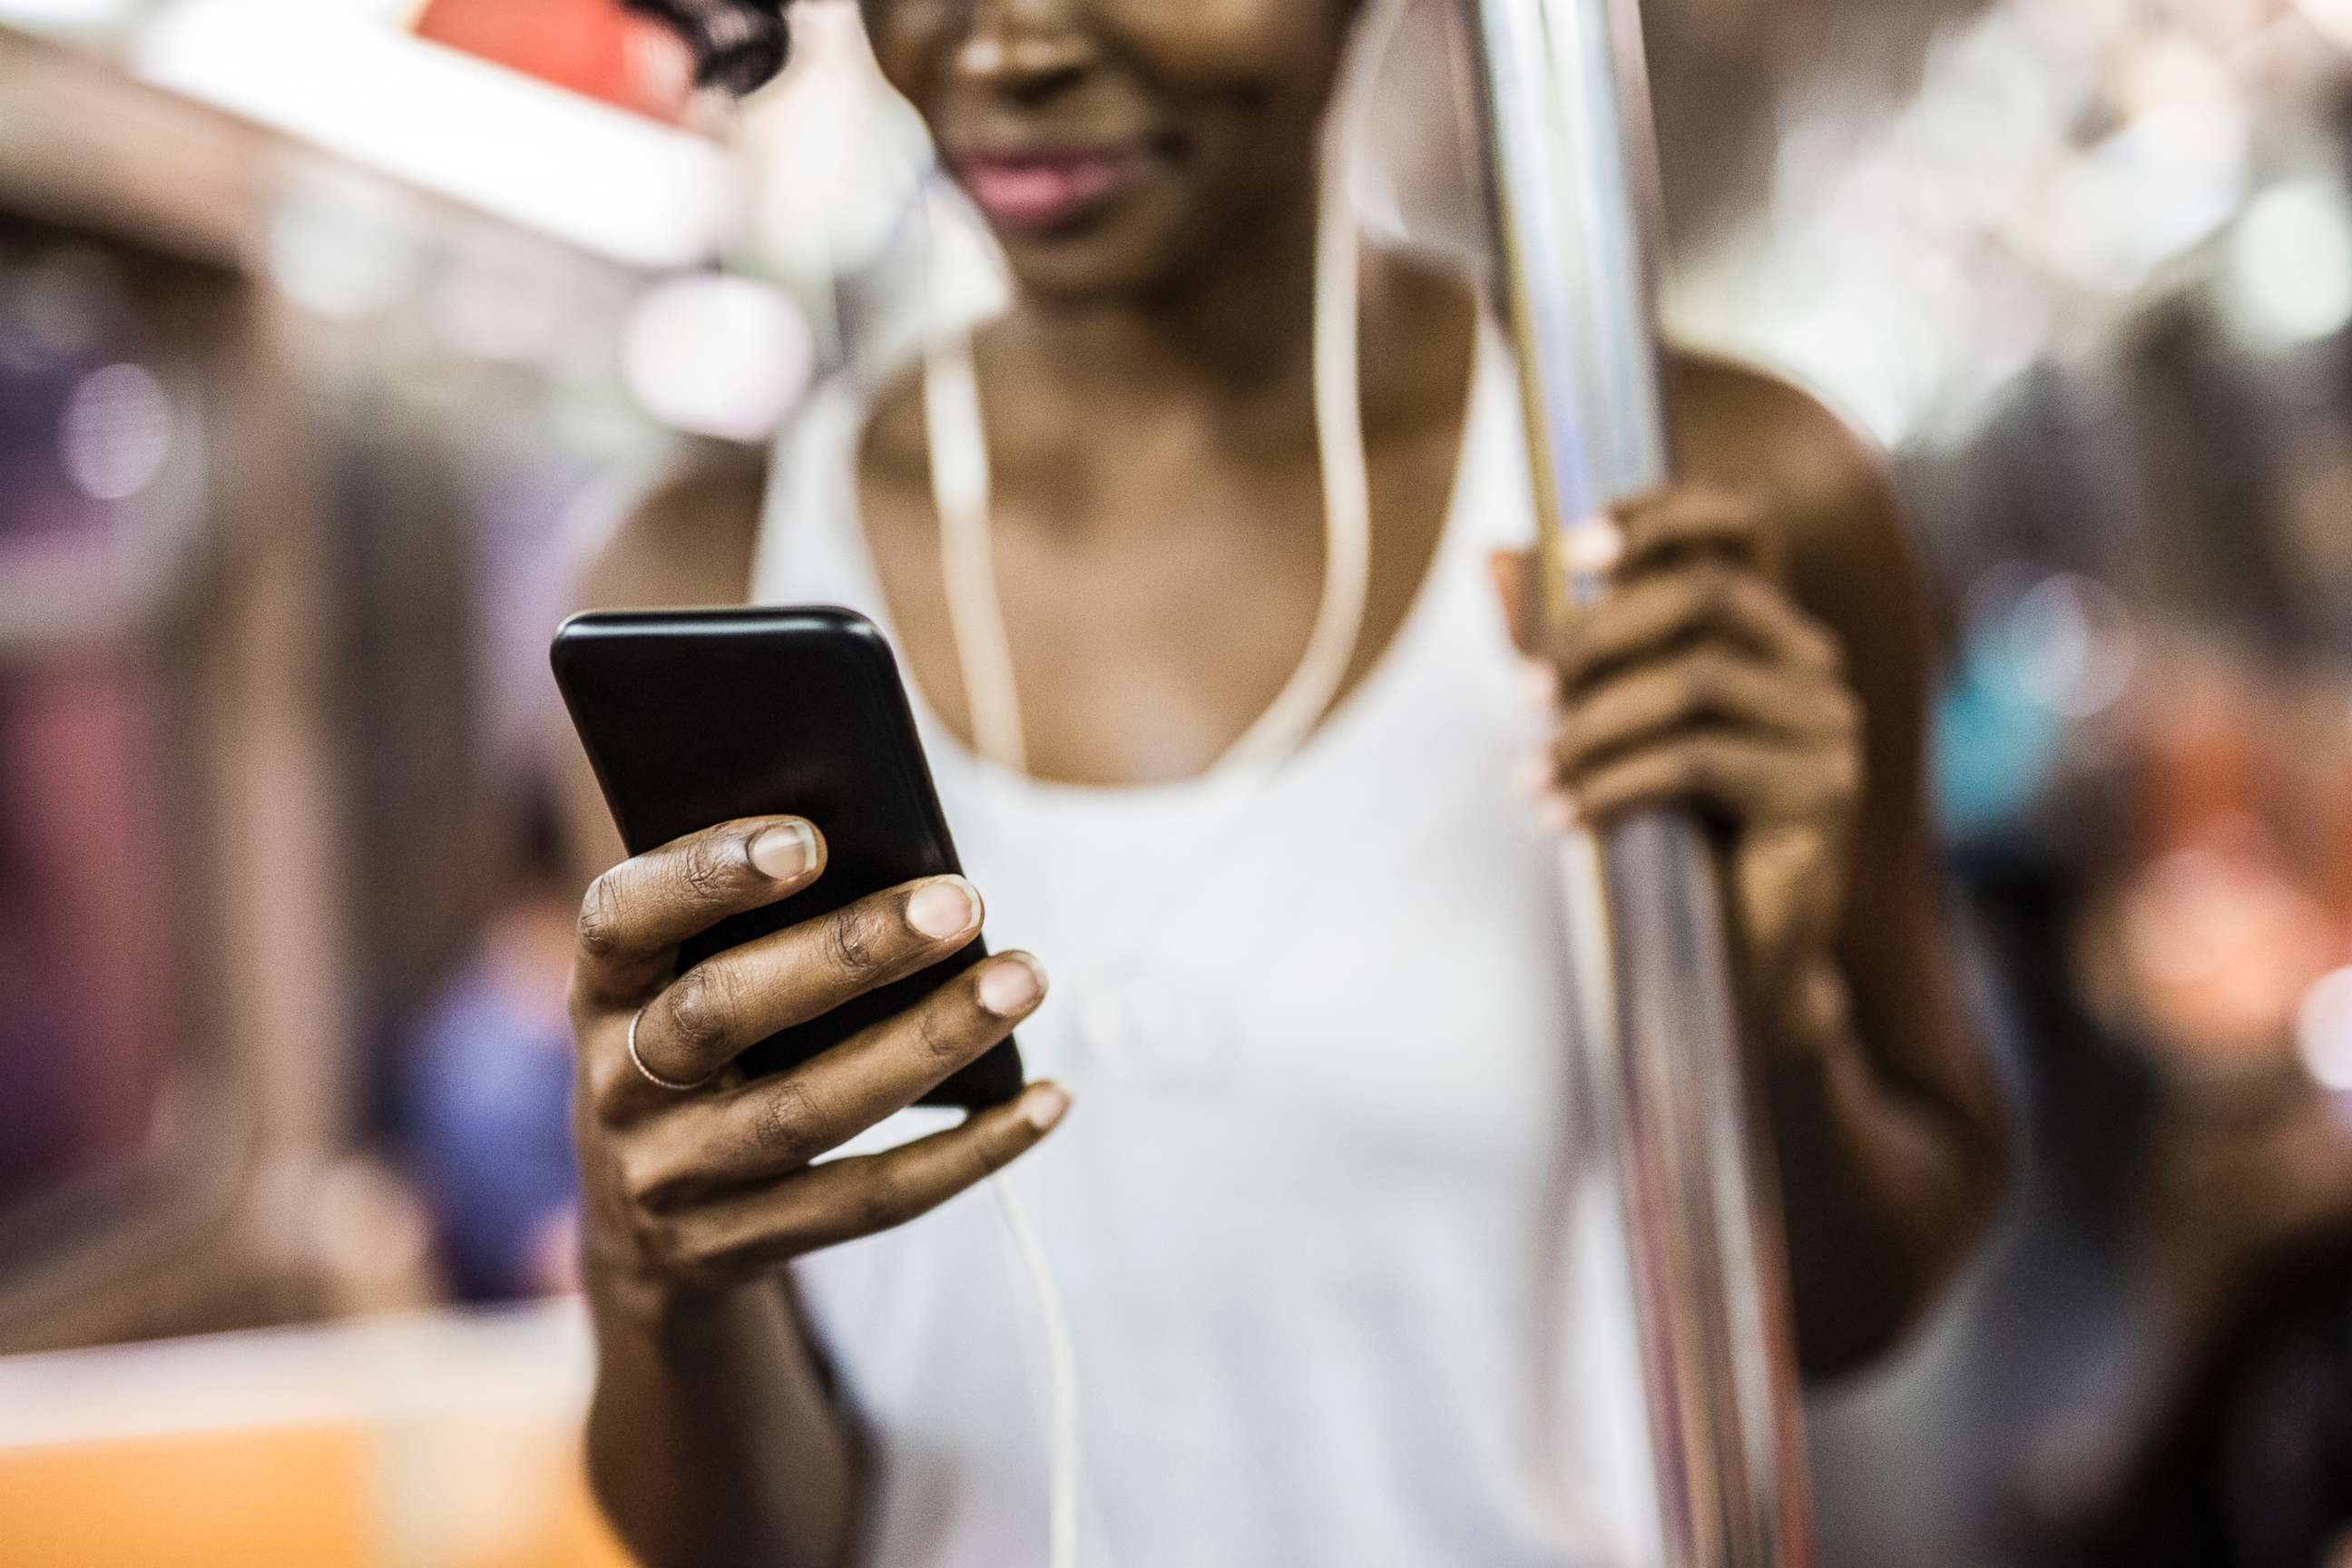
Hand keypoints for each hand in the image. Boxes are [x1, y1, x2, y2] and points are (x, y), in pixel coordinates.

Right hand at [568, 815, 1067, 1296]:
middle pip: (725, 1011)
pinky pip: (868, 1200)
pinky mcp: (738, 1248)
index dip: (705, 874)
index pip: (622, 920)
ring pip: (807, 1112)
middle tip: (960, 900)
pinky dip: (968, 1150)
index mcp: (599, 994)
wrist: (638, 1228)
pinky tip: (1046, 1100)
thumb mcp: (677, 984)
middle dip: (850, 952)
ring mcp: (673, 1179)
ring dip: (928, 1043)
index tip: (809, 839)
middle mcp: (618, 1087)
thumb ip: (744, 923)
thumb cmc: (695, 1048)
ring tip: (1021, 979)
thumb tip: (895, 856)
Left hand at [1493, 484, 1864, 1054]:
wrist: (1728, 958)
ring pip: (1696, 681)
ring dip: (1592, 727)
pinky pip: (1698, 761)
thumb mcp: (1602, 724)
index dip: (1662, 514)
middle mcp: (1812, 664)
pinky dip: (1612, 785)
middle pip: (1705, 596)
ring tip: (1530, 775)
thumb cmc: (1664, 832)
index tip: (1572, 548)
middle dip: (1598, 633)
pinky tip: (1562, 819)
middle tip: (1524, 690)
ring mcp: (1829, 726)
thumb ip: (1559, 641)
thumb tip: (1496, 556)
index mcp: (1768, 628)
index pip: (1740, 525)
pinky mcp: (1824, 793)